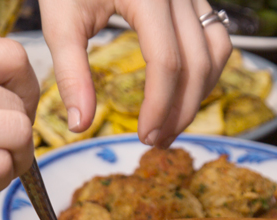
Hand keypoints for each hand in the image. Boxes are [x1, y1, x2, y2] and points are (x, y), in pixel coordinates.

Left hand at [39, 0, 231, 147]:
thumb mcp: (60, 22)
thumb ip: (71, 74)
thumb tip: (79, 126)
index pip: (166, 63)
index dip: (158, 106)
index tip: (143, 136)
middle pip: (197, 64)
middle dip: (180, 111)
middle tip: (155, 140)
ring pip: (216, 52)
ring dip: (199, 95)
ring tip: (169, 125)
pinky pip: (215, 38)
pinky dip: (205, 72)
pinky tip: (181, 96)